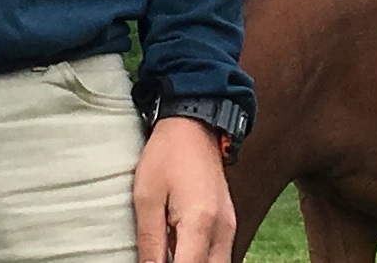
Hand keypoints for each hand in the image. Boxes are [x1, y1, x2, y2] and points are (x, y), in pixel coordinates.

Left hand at [133, 116, 236, 262]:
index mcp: (200, 222)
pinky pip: (220, 257)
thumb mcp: (146, 196)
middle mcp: (222, 231)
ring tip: (171, 253)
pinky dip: (202, 261)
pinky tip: (182, 252)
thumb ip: (150, 241)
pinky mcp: (229, 225)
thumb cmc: (166, 155)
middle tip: (161, 257)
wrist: (193, 126)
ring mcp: (230, 229)